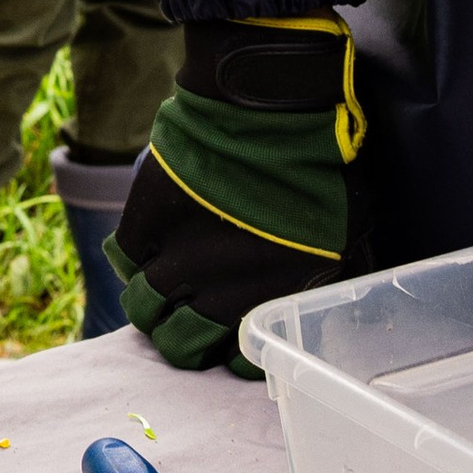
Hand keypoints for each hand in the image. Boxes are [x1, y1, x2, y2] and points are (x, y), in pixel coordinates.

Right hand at [108, 16, 364, 374]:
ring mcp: (175, 258)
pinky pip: (125, 259)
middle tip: (185, 321)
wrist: (268, 107)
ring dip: (149, 305)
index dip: (233, 355)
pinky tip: (150, 244)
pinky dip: (133, 258)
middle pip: (179, 347)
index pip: (240, 364)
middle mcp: (220, 293)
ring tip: (160, 287)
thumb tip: (319, 305)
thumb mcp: (347, 235)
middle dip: (181, 341)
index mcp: (271, 302)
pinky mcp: (145, 221)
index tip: (232, 337)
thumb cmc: (319, 167)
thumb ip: (326, 279)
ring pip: (142, 309)